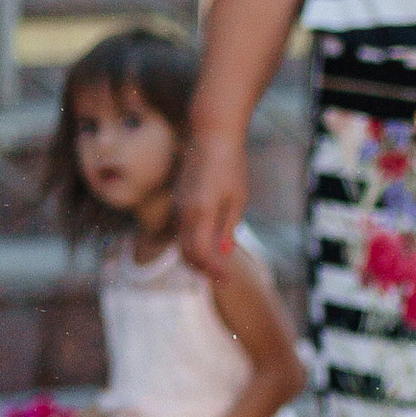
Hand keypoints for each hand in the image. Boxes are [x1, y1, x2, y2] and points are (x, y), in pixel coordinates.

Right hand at [178, 123, 247, 273]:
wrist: (212, 136)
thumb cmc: (230, 165)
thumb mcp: (237, 199)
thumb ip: (227, 227)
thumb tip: (224, 251)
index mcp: (201, 213)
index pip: (201, 253)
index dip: (213, 270)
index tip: (227, 279)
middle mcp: (184, 212)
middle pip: (187, 252)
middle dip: (203, 269)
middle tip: (221, 278)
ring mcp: (178, 205)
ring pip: (181, 242)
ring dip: (196, 257)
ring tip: (216, 266)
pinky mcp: (178, 199)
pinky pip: (181, 229)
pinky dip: (192, 242)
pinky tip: (208, 245)